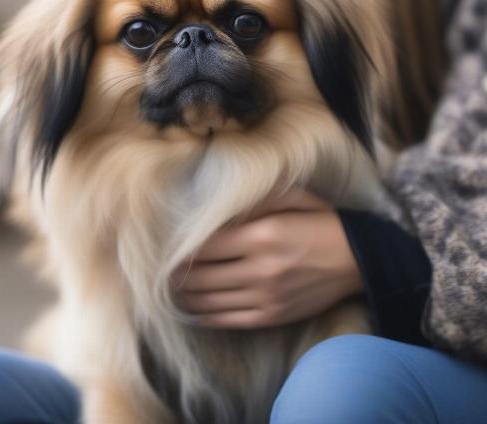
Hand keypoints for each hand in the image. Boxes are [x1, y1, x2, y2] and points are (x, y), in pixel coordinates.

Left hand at [171, 190, 362, 328]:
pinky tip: (192, 309)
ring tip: (169, 289)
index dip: (180, 248)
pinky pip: (228, 319)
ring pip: (209, 301)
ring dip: (184, 296)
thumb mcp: (292, 198)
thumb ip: (254, 201)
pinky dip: (204, 316)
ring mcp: (266, 297)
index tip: (165, 247)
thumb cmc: (321, 221)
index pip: (205, 246)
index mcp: (262, 235)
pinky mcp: (272, 316)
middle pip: (201, 276)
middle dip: (175, 274)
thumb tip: (217, 209)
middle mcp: (260, 269)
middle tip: (160, 270)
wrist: (358, 260)